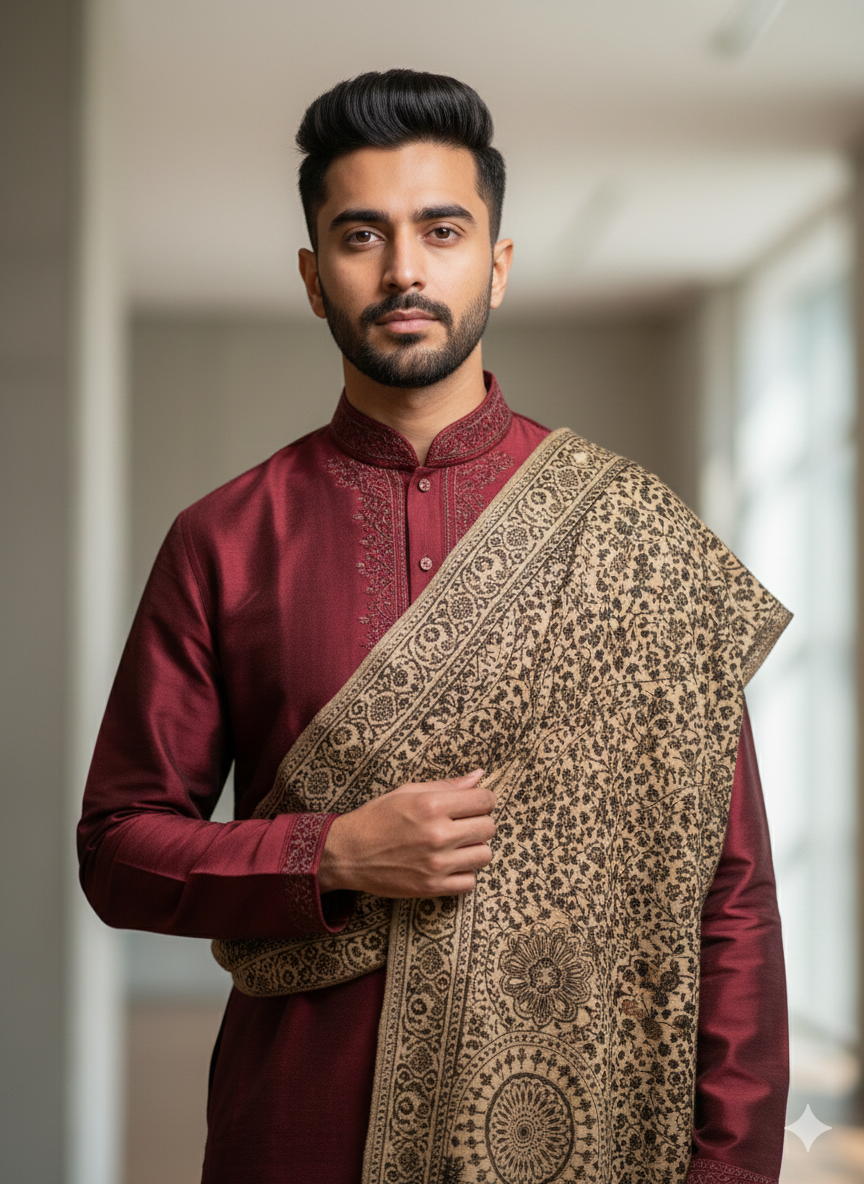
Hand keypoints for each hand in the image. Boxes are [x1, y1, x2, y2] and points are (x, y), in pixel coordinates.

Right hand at [318, 770, 494, 897]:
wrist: (349, 853)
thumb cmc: (377, 818)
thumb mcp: (407, 792)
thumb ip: (446, 786)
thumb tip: (479, 776)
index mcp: (432, 805)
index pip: (484, 800)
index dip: (483, 800)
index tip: (475, 804)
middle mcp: (438, 834)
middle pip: (488, 828)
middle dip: (480, 823)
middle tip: (463, 824)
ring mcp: (436, 864)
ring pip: (484, 855)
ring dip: (475, 849)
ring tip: (457, 845)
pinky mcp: (432, 887)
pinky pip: (470, 882)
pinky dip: (464, 874)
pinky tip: (449, 864)